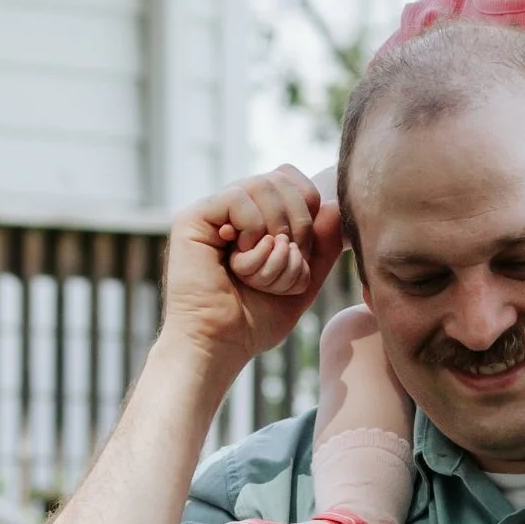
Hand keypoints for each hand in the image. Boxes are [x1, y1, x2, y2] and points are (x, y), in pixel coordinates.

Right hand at [163, 166, 343, 374]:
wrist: (220, 345)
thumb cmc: (255, 320)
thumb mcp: (302, 281)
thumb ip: (322, 246)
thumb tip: (332, 205)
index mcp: (255, 218)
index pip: (289, 178)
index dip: (309, 204)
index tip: (303, 248)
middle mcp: (232, 210)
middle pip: (281, 177)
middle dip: (298, 223)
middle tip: (286, 259)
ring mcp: (212, 212)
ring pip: (262, 185)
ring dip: (276, 234)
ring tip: (259, 269)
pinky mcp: (192, 218)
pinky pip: (238, 197)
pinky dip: (253, 231)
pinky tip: (238, 261)